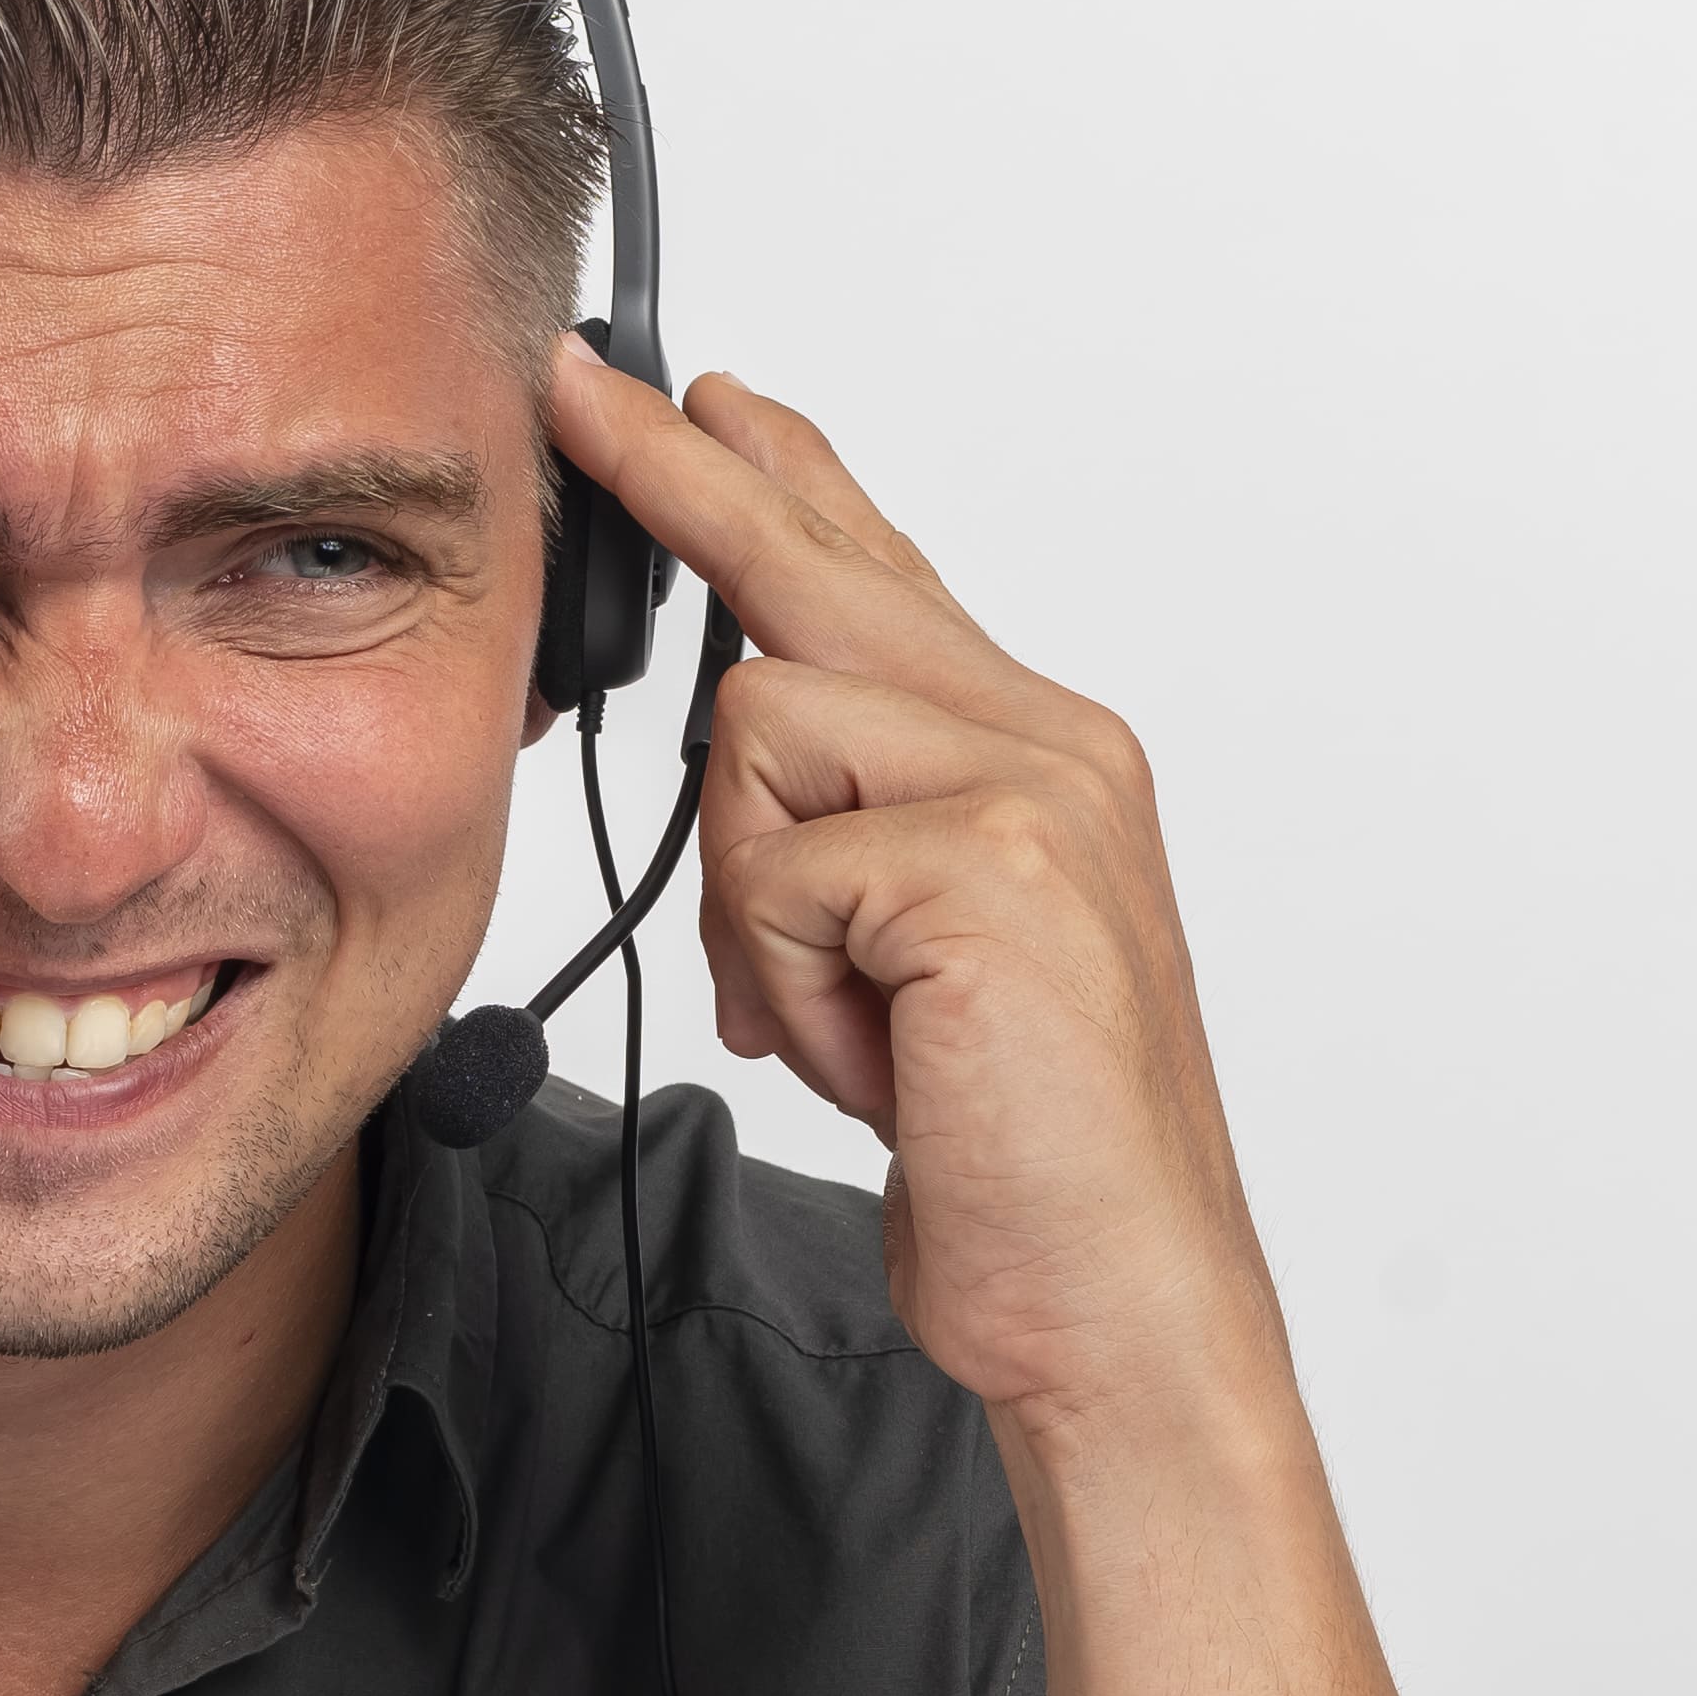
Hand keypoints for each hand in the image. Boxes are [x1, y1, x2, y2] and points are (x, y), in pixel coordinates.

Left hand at [541, 343, 1415, 1695]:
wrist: (1114, 1304)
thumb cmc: (1014, 1160)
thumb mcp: (904, 972)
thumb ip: (847, 850)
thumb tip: (749, 778)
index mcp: (1045, 759)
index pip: (884, 579)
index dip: (777, 484)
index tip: (691, 399)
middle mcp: (1055, 745)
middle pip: (819, 577)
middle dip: (690, 488)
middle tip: (582, 391)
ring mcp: (1034, 794)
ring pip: (762, 741)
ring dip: (766, 913)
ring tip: (859, 1028)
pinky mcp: (988, 869)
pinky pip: (782, 869)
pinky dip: (798, 986)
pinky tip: (883, 1061)